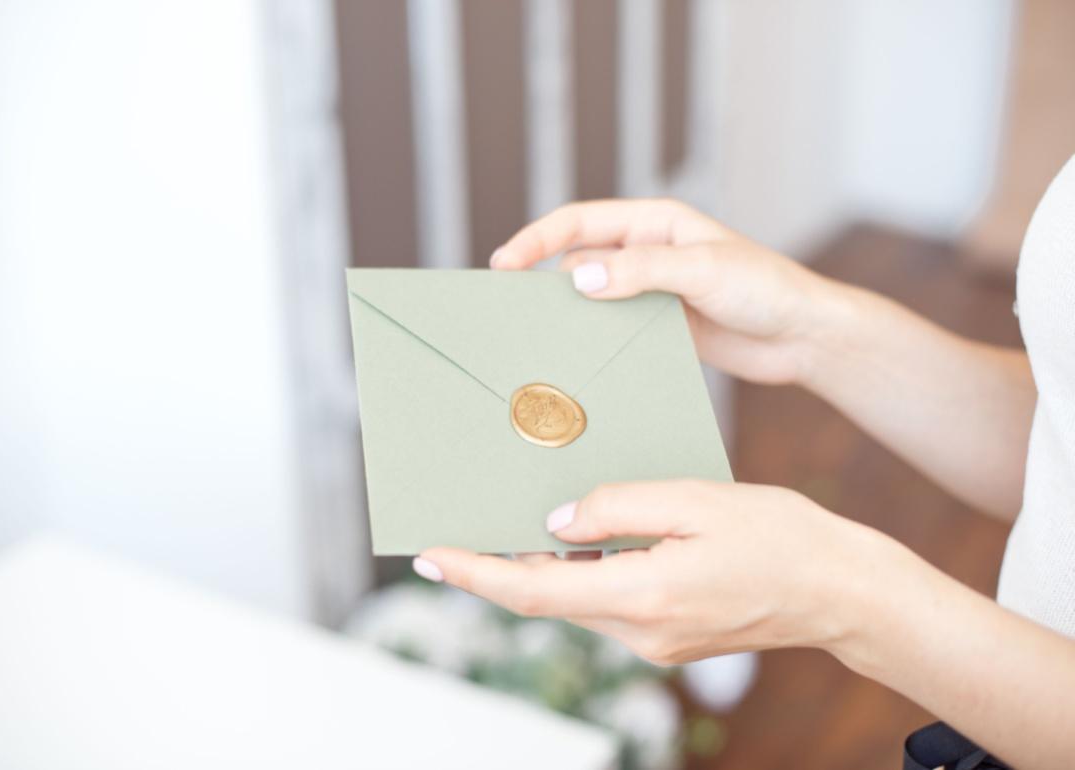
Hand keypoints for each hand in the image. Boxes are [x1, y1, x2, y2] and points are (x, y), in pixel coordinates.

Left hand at [416, 480, 891, 664]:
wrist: (840, 591)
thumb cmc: (779, 536)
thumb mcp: (695, 499)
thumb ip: (618, 506)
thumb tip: (556, 521)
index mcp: (644, 595)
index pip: (533, 589)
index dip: (475, 572)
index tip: (429, 555)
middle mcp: (641, 631)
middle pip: (546, 597)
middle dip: (498, 565)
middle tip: (459, 524)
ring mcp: (654, 641)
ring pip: (574, 600)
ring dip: (539, 566)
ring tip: (511, 520)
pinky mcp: (667, 636)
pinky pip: (606, 601)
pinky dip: (580, 572)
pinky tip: (578, 537)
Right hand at [489, 199, 847, 384]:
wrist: (802, 336)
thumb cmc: (765, 288)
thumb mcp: (703, 271)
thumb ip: (641, 272)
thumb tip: (578, 279)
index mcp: (653, 224)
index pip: (579, 224)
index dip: (536, 240)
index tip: (503, 265)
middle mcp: (646, 253)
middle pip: (577, 262)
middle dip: (543, 282)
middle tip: (511, 313)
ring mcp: (651, 292)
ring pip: (592, 299)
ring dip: (570, 316)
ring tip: (539, 341)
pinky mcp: (660, 326)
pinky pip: (614, 330)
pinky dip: (595, 341)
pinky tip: (581, 360)